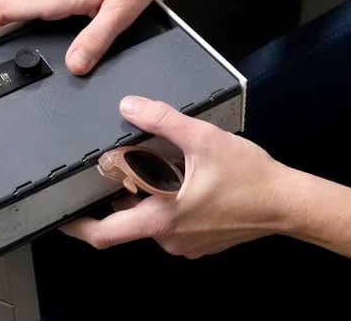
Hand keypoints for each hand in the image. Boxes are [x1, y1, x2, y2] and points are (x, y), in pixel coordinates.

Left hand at [60, 95, 294, 258]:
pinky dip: (166, 204)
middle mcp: (170, 237)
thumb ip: (162, 120)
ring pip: (149, 222)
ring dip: (145, 197)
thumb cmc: (250, 178)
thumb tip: (130, 106)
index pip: (105, 234)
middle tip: (116, 172)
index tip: (62, 215)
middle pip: (125, 223)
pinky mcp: (200, 242)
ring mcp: (186, 244)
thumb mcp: (202, 138)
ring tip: (157, 168)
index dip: (77, 226)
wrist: (287, 203)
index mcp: (162, 218)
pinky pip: (170, 225)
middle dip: (116, 198)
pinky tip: (182, 181)